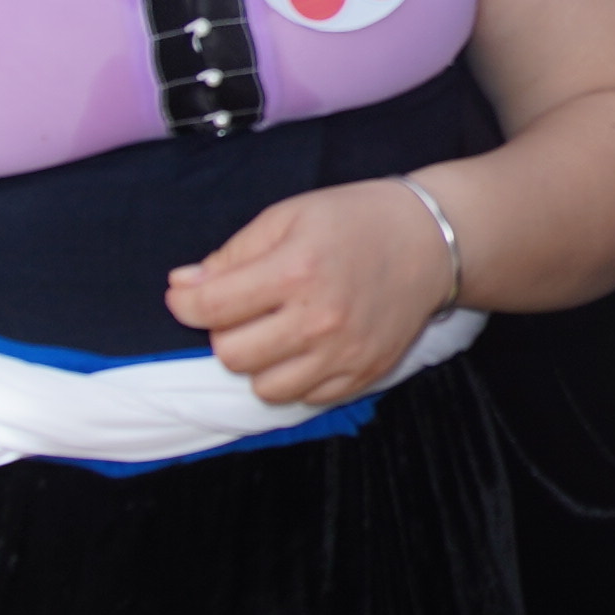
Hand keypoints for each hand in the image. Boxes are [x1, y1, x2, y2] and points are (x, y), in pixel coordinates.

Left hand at [168, 177, 465, 411]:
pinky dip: (294, 377)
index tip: (187, 295)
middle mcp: (319, 320)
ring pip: (264, 388)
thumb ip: (233, 254)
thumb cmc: (354, 221)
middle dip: (224, 332)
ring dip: (258, 362)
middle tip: (242, 309)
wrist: (430, 242)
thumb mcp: (288, 217)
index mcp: (296, 271)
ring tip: (274, 331)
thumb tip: (184, 287)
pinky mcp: (364, 374)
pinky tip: (304, 346)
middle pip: (232, 355)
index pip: (212, 307)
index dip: (185, 302)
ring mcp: (344, 353)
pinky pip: (304, 398)